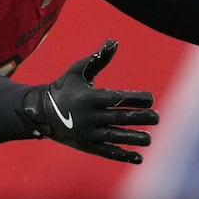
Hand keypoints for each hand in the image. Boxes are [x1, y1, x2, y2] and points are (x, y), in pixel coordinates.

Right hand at [19, 40, 157, 164]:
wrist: (41, 112)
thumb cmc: (64, 87)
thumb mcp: (77, 71)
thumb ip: (98, 58)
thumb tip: (114, 41)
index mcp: (88, 98)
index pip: (117, 99)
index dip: (136, 99)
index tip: (151, 99)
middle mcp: (88, 117)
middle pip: (119, 118)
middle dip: (140, 118)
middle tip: (157, 117)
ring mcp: (87, 133)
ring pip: (115, 136)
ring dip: (134, 138)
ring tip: (149, 138)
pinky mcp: (86, 146)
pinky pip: (107, 152)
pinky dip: (123, 155)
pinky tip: (139, 157)